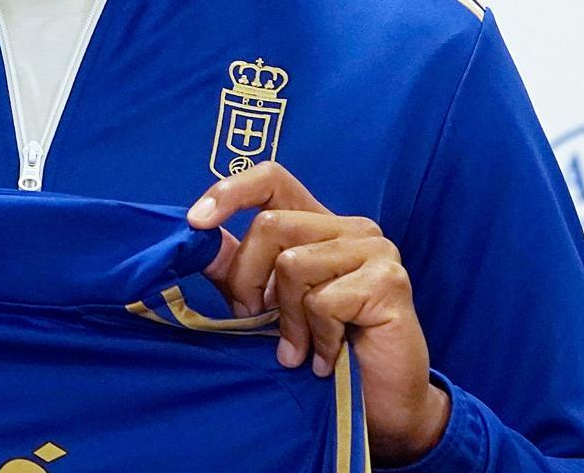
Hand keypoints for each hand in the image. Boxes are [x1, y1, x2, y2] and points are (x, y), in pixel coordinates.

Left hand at [188, 162, 449, 464]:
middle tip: (256, 319)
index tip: (195, 222)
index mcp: (321, 225)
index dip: (230, 192)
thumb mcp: (270, 306)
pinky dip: (317, 339)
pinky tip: (327, 359)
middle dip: (247, 279)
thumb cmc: (324, 352)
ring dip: (287, 319)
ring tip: (301, 348)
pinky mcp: (389, 282)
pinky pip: (323, 302)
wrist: (379, 405)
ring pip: (293, 264)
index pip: (273, 179)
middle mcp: (352, 228)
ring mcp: (376, 250)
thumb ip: (239, 270)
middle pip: (271, 225)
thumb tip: (196, 237)